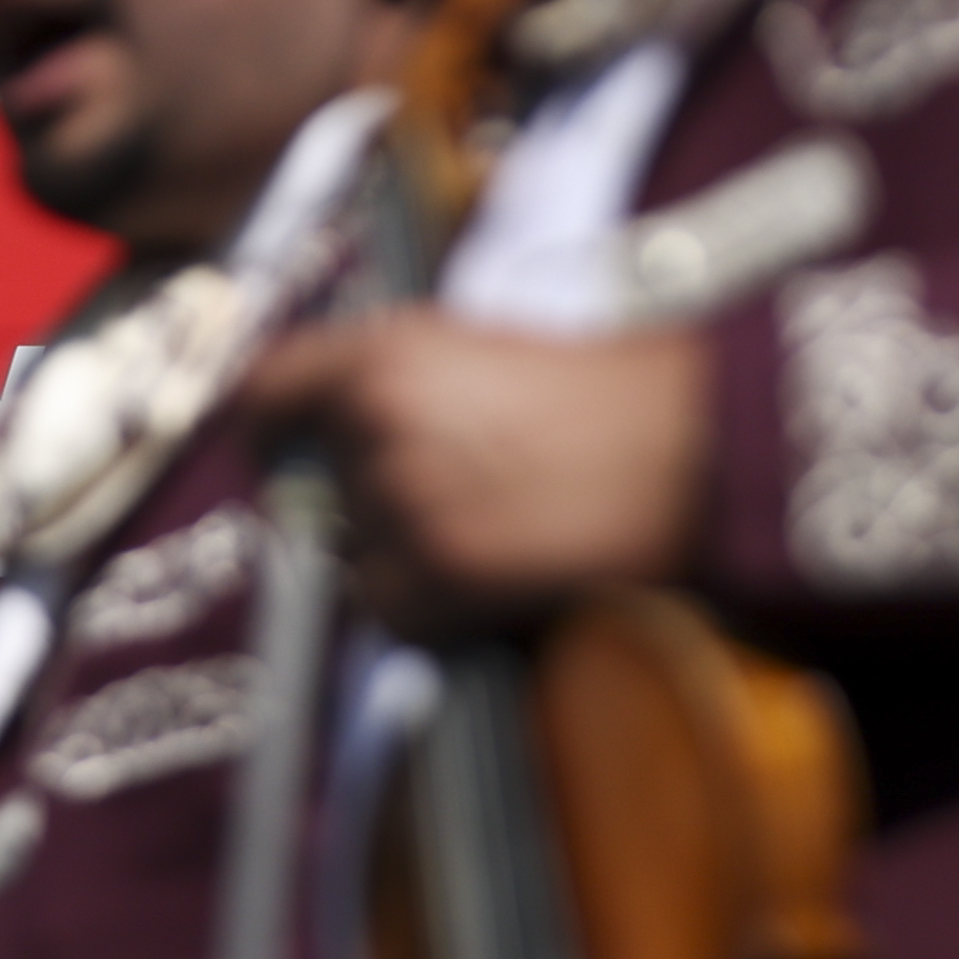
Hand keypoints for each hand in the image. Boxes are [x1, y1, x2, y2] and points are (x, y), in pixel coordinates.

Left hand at [243, 311, 709, 633]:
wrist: (694, 445)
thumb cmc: (606, 391)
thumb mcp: (483, 345)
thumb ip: (398, 381)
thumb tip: (338, 431)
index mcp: (383, 352)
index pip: (266, 391)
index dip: (264, 428)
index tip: (272, 451)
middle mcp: (377, 424)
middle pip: (317, 488)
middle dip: (364, 502)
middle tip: (447, 497)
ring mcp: (405, 505)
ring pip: (354, 557)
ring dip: (402, 558)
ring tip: (490, 530)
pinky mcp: (442, 576)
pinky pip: (394, 613)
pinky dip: (432, 609)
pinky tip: (497, 574)